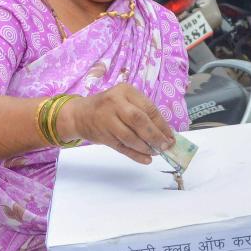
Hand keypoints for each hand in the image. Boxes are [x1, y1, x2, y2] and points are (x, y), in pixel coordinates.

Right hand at [56, 83, 174, 164]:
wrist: (79, 115)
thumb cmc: (108, 107)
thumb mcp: (125, 101)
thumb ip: (142, 113)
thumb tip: (165, 133)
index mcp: (126, 91)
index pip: (149, 109)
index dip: (162, 125)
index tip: (171, 137)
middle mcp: (116, 102)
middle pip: (140, 121)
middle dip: (155, 136)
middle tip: (165, 146)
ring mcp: (107, 119)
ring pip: (131, 136)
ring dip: (145, 147)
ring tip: (155, 152)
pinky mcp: (102, 135)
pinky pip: (122, 147)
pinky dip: (135, 155)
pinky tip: (146, 159)